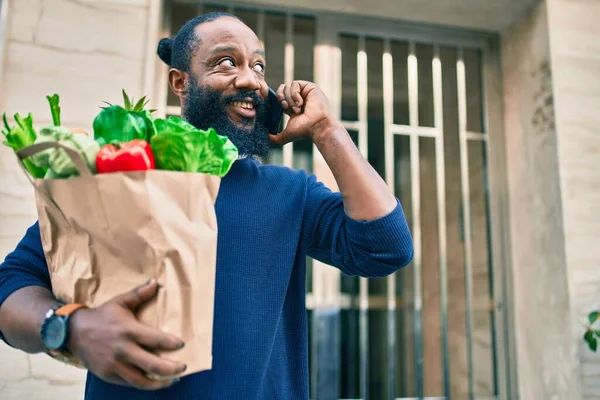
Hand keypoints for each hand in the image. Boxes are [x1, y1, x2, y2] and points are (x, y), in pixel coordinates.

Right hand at [68, 279, 185, 389]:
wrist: (74, 332)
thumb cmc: (102, 316)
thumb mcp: (120, 301)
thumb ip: (139, 294)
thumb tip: (156, 281)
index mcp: (129, 330)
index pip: (156, 339)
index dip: (171, 343)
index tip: (182, 344)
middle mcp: (123, 350)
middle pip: (152, 364)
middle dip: (171, 368)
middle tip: (183, 367)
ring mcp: (114, 365)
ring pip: (141, 380)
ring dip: (159, 382)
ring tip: (172, 380)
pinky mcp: (108, 375)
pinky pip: (129, 383)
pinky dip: (143, 384)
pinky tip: (154, 381)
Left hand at [270, 81, 335, 145]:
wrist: (317, 126)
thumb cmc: (305, 130)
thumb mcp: (287, 134)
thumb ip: (277, 138)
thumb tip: (268, 138)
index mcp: (292, 107)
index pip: (280, 97)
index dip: (279, 100)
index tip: (283, 108)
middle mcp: (298, 98)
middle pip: (282, 89)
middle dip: (282, 98)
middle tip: (287, 107)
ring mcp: (304, 92)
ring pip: (287, 87)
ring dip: (290, 99)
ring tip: (298, 108)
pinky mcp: (310, 87)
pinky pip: (295, 84)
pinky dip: (295, 94)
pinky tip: (301, 103)